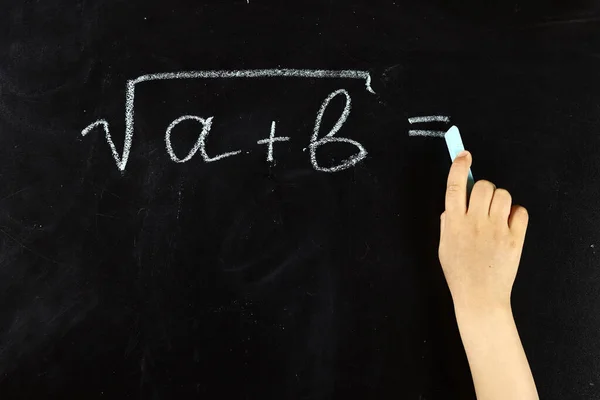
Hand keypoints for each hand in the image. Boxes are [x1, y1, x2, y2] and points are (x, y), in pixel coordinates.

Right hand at [438, 150, 528, 312]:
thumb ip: (447, 223)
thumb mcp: (443, 246)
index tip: (463, 155)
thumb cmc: (459, 273)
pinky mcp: (514, 238)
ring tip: (496, 215)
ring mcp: (496, 230)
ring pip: (503, 195)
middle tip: (483, 201)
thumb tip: (452, 206)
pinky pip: (519, 211)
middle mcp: (474, 223)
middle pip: (482, 185)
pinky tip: (508, 225)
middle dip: (483, 188)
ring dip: (499, 200)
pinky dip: (515, 214)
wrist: (479, 297)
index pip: (454, 186)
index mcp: (453, 223)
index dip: (458, 166)